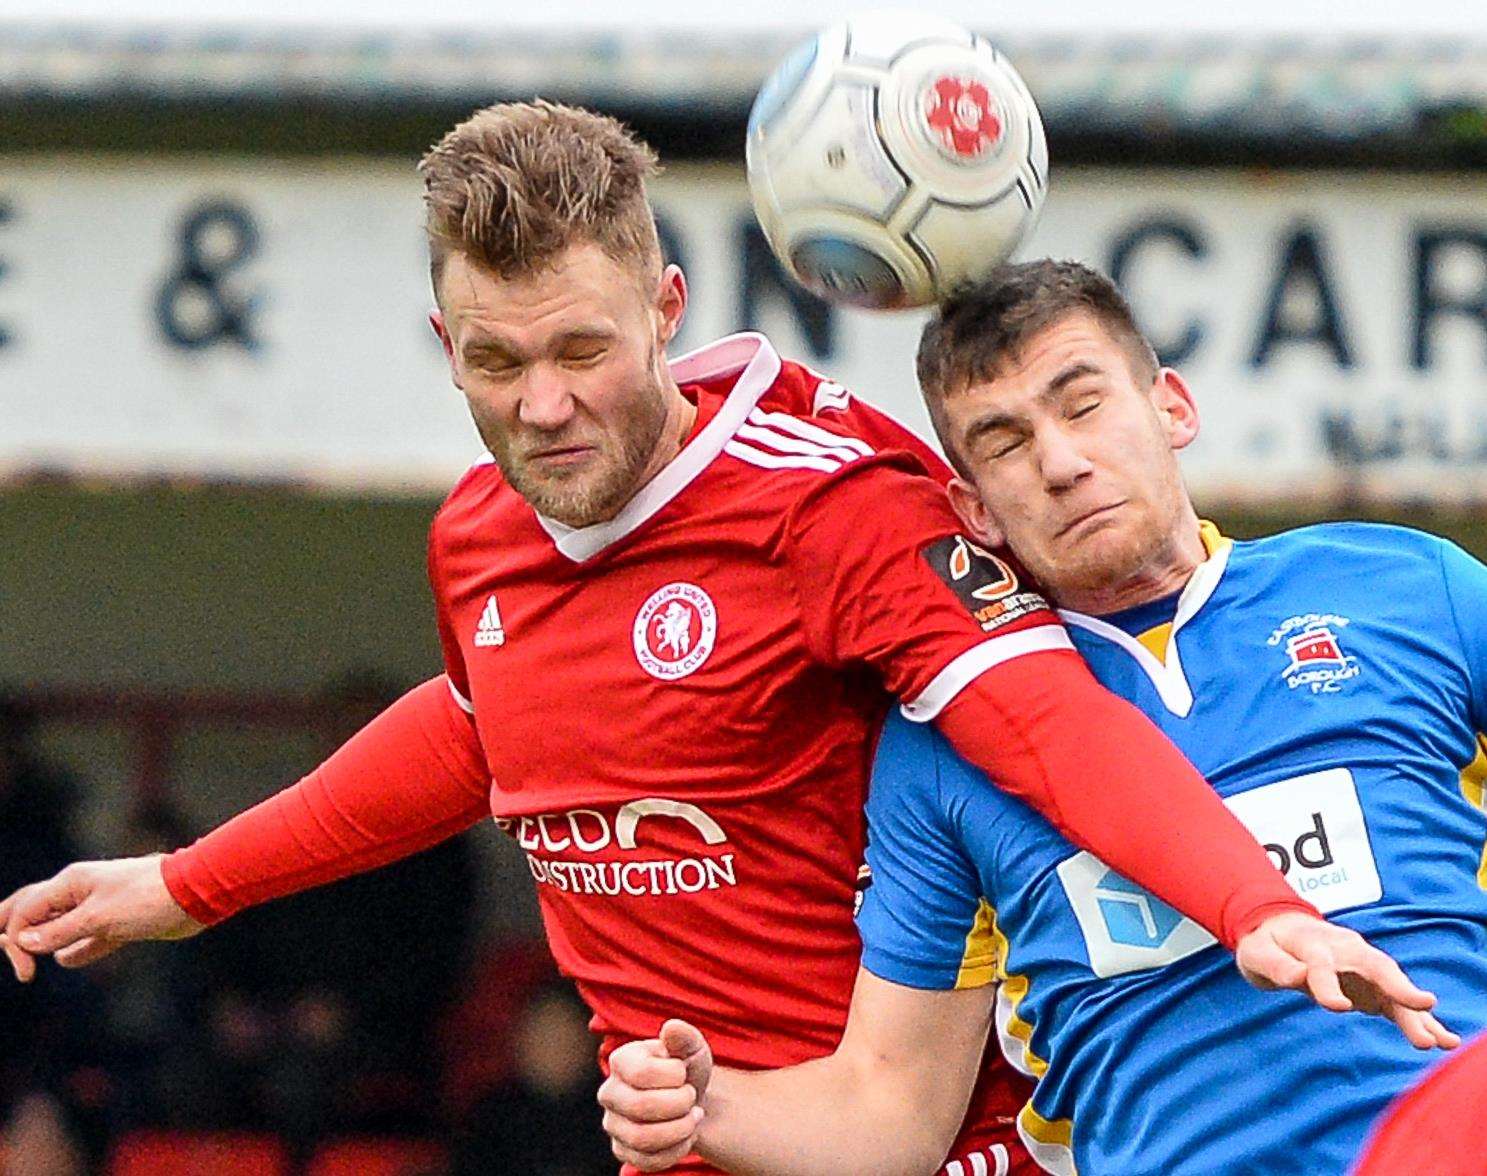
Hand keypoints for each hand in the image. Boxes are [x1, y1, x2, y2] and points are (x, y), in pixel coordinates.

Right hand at [0, 855, 202, 981]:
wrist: (196, 893)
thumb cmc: (147, 898)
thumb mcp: (98, 917)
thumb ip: (59, 932)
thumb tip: (22, 941)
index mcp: (70, 883)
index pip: (23, 912)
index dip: (15, 942)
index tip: (26, 971)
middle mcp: (79, 893)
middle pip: (33, 910)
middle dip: (14, 932)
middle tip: (11, 959)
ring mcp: (99, 907)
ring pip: (60, 925)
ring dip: (44, 941)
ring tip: (27, 961)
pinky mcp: (119, 923)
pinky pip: (88, 937)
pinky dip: (76, 950)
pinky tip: (68, 960)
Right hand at [599, 1019, 713, 1171]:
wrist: (691, 1101)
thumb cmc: (688, 1069)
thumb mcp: (692, 1048)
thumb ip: (684, 1037)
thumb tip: (672, 1027)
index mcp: (621, 1060)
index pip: (642, 1073)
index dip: (674, 1076)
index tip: (684, 1073)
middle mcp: (609, 1092)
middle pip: (641, 1107)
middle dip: (679, 1104)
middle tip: (693, 1097)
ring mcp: (613, 1124)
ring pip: (642, 1138)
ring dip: (679, 1129)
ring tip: (693, 1117)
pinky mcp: (623, 1150)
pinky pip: (647, 1161)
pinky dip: (675, 1150)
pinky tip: (685, 1136)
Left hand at [1236, 912, 1459, 1050]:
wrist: (1281, 930)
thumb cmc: (1267, 944)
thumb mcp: (1257, 953)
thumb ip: (1277, 965)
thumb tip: (1300, 977)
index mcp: (1313, 943)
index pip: (1321, 964)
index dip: (1328, 985)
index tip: (1338, 1007)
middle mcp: (1346, 950)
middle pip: (1375, 967)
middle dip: (1398, 987)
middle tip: (1423, 1006)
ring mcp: (1363, 966)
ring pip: (1393, 987)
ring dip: (1417, 1013)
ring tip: (1440, 1040)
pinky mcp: (1372, 985)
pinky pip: (1397, 1003)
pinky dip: (1419, 1020)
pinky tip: (1442, 1040)